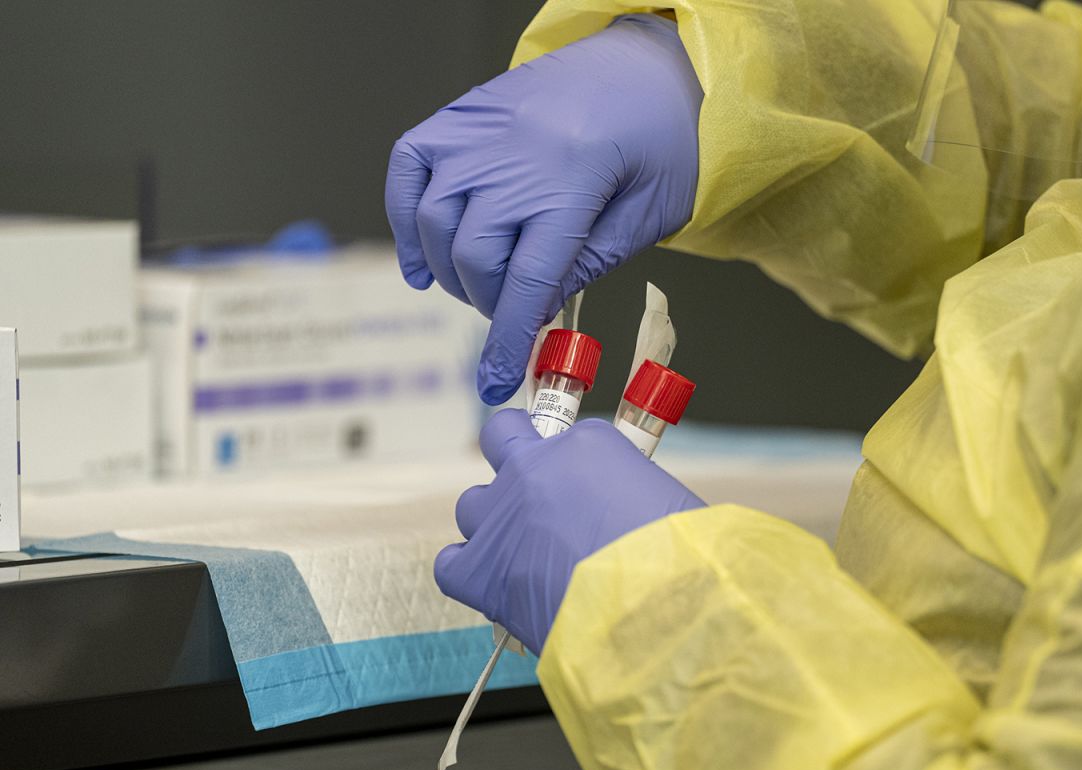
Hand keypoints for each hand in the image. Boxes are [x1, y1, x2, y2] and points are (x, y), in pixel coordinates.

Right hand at [385, 14, 701, 404]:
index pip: (526, 279)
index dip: (507, 338)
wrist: (650, 63)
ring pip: (435, 219)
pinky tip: (422, 256)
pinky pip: (409, 166)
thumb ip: (589, 263)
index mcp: (575, 177)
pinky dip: (405, 216)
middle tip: (514, 312)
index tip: (494, 381)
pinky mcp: (464, 113)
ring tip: (481, 285)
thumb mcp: (650, 213)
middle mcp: (518, 151)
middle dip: (489, 303)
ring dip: (450, 270)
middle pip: (474, 254)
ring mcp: (482, 128)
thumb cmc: (664, 138)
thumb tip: (536, 308)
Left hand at [436, 408, 705, 654]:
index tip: (583, 483)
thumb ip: (629, 494)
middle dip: (514, 456)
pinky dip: (466, 568)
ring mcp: (500, 517)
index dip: (574, 462)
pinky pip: (451, 561)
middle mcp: (533, 469)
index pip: (567, 436)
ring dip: (492, 520)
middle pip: (501, 438)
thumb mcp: (664, 499)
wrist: (649, 607)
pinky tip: (492, 579)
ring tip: (523, 550)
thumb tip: (620, 515)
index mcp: (584, 444)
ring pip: (473, 503)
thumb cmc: (675, 556)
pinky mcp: (480, 569)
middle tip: (536, 488)